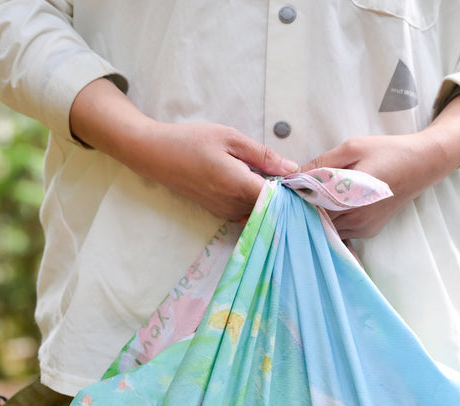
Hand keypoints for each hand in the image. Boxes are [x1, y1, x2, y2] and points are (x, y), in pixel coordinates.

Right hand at [69, 79, 297, 220]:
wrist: (154, 154)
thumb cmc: (190, 140)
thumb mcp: (229, 137)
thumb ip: (262, 155)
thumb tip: (291, 168)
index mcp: (237, 184)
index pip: (277, 199)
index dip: (294, 193)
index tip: (305, 182)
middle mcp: (232, 204)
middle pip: (270, 209)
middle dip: (285, 198)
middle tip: (295, 180)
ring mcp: (224, 211)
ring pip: (258, 213)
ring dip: (270, 201)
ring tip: (277, 182)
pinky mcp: (218, 212)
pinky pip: (245, 213)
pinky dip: (256, 204)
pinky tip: (257, 186)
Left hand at [302, 92, 459, 239]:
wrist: (423, 165)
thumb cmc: (388, 152)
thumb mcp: (352, 147)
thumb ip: (322, 163)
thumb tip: (294, 176)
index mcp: (352, 197)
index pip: (311, 207)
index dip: (296, 200)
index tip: (284, 192)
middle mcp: (357, 219)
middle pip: (317, 222)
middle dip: (303, 210)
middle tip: (292, 196)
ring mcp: (363, 229)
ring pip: (327, 229)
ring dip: (317, 217)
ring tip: (311, 199)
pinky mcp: (368, 232)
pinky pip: (340, 231)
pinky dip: (331, 221)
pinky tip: (329, 206)